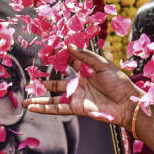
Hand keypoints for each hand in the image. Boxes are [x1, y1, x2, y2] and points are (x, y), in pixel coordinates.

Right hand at [25, 45, 141, 129]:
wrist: (127, 103)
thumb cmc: (119, 82)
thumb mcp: (102, 65)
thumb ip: (84, 56)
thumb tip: (68, 45)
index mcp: (86, 71)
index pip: (68, 62)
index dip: (57, 57)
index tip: (45, 52)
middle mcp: (79, 84)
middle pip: (56, 82)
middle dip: (43, 80)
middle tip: (31, 76)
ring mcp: (76, 97)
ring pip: (54, 98)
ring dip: (40, 99)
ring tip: (25, 99)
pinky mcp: (76, 108)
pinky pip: (58, 108)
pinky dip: (44, 108)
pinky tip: (32, 107)